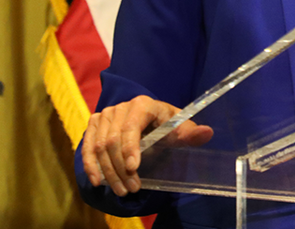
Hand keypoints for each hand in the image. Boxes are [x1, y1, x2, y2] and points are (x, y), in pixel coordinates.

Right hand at [82, 95, 212, 196]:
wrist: (151, 120)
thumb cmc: (168, 126)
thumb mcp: (181, 130)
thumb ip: (192, 134)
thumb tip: (207, 133)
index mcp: (143, 104)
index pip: (131, 126)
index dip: (130, 148)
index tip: (134, 169)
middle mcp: (121, 107)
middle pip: (113, 140)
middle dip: (121, 168)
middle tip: (132, 188)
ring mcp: (105, 114)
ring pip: (99, 146)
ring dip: (109, 171)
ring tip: (122, 190)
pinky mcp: (95, 124)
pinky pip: (87, 145)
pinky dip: (90, 164)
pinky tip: (97, 181)